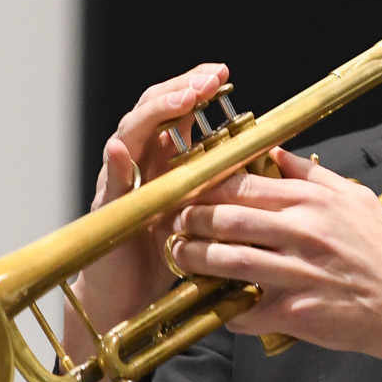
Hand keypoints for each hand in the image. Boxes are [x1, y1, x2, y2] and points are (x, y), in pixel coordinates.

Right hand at [59, 62, 228, 381]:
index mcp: (167, 165)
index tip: (222, 76)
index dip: (196, 90)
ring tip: (181, 98)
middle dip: (180, 89)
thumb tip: (272, 162)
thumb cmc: (167, 264)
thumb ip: (227, 190)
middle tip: (208, 78)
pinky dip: (116, 165)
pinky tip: (124, 151)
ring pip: (131, 135)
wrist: (129, 305)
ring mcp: (122, 187)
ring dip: (156, 114)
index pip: (179, 114)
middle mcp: (141, 168)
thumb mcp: (205, 219)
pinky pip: (111, 185)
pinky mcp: (109, 214)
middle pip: (154, 112)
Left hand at [171, 148, 381, 381]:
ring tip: (179, 256)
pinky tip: (214, 305)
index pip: (245, 185)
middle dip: (190, 220)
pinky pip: (248, 309)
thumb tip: (276, 153)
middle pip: (228, 219)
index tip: (189, 191)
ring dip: (194, 259)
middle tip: (174, 223)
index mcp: (314, 202)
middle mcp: (304, 233)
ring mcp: (300, 273)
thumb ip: (313, 175)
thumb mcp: (356, 200)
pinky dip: (226, 309)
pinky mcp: (297, 311)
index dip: (207, 188)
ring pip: (229, 261)